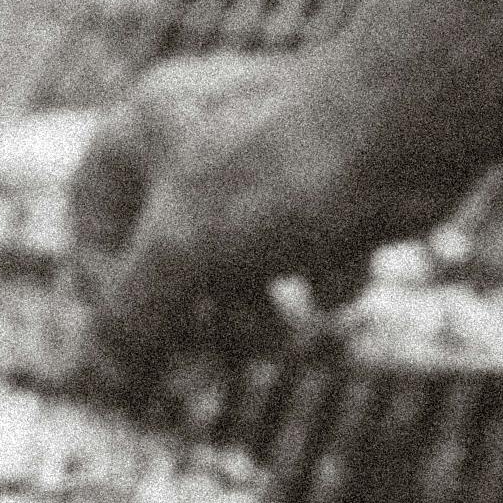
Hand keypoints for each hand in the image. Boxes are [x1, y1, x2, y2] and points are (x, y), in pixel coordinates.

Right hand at [70, 53, 418, 364]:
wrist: (410, 128)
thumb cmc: (281, 172)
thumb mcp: (181, 252)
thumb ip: (130, 312)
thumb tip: (102, 369)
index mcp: (144, 128)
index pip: (93, 216)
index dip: (104, 288)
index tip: (135, 347)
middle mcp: (201, 135)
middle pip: (169, 251)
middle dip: (193, 318)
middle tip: (208, 374)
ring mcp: (269, 160)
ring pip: (239, 261)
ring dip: (256, 315)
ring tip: (284, 339)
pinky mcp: (330, 181)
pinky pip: (306, 252)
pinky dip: (322, 277)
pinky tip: (345, 268)